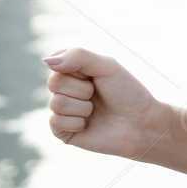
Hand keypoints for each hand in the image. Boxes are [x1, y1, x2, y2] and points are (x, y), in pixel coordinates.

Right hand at [41, 46, 171, 160]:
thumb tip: (45, 61)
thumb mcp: (107, 66)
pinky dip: (76, 123)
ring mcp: (64, 110)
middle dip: (81, 89)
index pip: (56, 63)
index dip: (78, 69)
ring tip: (95, 110)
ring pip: (56, 103)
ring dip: (82, 107)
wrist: (141, 124)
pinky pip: (55, 122)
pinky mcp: (63, 131)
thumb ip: (77, 56)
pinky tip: (88, 124)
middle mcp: (66, 89)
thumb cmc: (127, 93)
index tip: (95, 74)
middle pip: (53, 83)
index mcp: (75, 70)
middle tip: (96, 94)